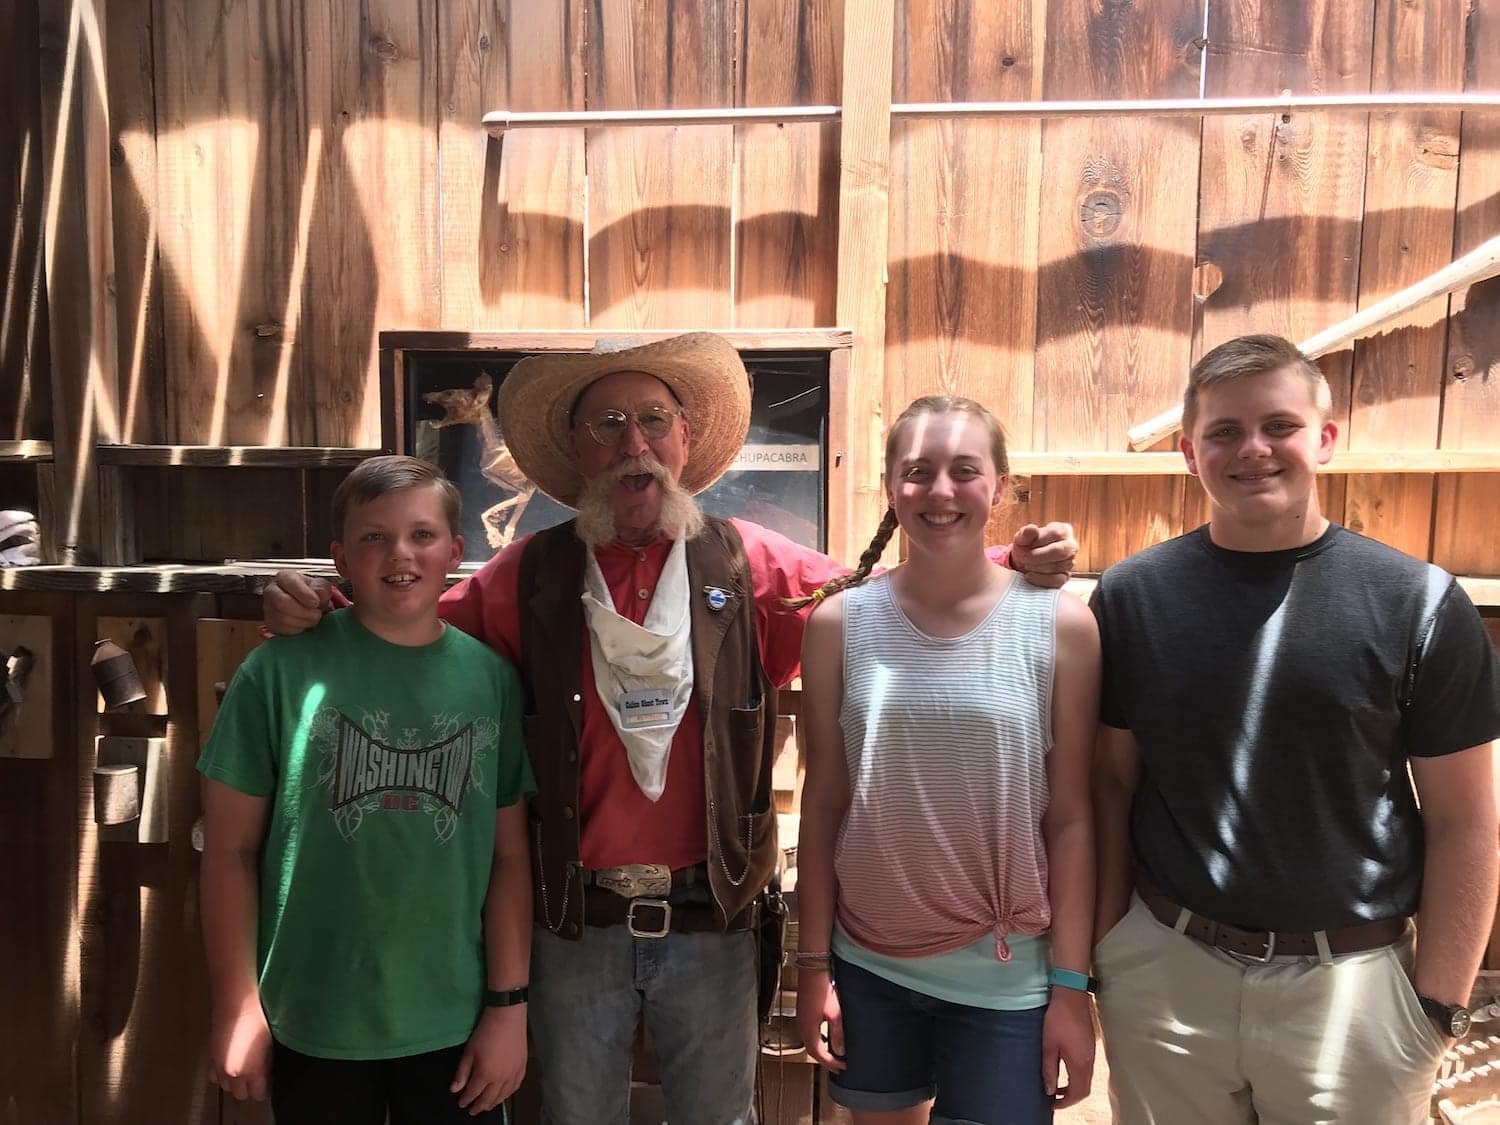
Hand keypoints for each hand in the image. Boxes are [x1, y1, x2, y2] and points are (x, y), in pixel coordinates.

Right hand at [208, 1001, 271, 1101]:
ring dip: (235, 1083)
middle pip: (241, 1095)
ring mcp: (220, 1067)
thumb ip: (267, 1065)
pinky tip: (231, 1064)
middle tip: (257, 1078)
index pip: (258, 1094)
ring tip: (244, 1070)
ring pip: (227, 1087)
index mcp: (251, 1071)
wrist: (236, 1005)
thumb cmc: (256, 1019)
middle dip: (250, 1089)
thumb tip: (268, 1074)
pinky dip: (222, 1075)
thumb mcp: (269, 1045)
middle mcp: (233, 1073)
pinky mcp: (211, 1059)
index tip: (269, 1084)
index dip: (265, 1090)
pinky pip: (215, 1077)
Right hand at [264, 570, 332, 635]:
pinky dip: (297, 629)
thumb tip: (320, 593)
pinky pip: (282, 630)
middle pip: (282, 602)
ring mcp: (268, 607)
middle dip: (303, 611)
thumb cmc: (310, 591)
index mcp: (284, 577)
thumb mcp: (319, 585)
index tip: (316, 602)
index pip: (290, 583)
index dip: (304, 594)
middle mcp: (272, 590)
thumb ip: (321, 587)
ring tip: (313, 619)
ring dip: (303, 622)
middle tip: (317, 614)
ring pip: (282, 618)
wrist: (304, 604)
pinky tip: (304, 624)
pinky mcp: (270, 623)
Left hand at [451, 1005, 526, 1114]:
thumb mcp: (469, 1052)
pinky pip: (515, 1087)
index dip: (466, 1100)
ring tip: (487, 1106)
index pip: (473, 1093)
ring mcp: (513, 1074)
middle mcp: (500, 1079)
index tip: (461, 1104)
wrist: (507, 1017)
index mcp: (485, 1074)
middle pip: (489, 1098)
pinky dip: (508, 1094)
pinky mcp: (522, 1067)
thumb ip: (462, 1073)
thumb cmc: (485, 1033)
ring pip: (503, 1096)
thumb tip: (454, 1090)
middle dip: (479, 1106)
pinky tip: (504, 1095)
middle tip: (472, 1111)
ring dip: (493, 1103)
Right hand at [795, 969, 845, 1072]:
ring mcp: (802, 1020)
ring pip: (810, 1043)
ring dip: (821, 1051)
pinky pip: (809, 1034)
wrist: (812, 970)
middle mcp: (802, 1027)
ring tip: (834, 1055)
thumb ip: (837, 1034)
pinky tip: (826, 1037)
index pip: (819, 1055)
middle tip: (838, 1067)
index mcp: (808, 1030)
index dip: (831, 1063)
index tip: (842, 1068)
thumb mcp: (835, 1014)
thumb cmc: (822, 989)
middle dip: (825, 1060)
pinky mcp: (804, 1013)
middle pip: (813, 1051)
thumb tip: (840, 1051)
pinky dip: (818, 1041)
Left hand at [1010, 522, 1078, 588]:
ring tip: (1024, 565)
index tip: (1021, 547)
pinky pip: (1057, 580)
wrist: (1025, 561)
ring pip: (1057, 566)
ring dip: (1036, 567)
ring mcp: (1070, 562)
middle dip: (1036, 556)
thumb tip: (1031, 529)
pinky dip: (1040, 579)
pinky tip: (1029, 575)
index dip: (1036, 541)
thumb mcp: (1023, 537)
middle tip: (1022, 558)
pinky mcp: (1066, 577)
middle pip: (1058, 551)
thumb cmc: (1027, 546)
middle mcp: (1071, 546)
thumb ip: (1026, 533)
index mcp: (1064, 530)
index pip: (1054, 534)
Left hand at [1042, 988, 1094, 1108]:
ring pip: (1086, 1078)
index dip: (1065, 1102)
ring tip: (1057, 1085)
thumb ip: (1049, 1069)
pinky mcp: (1090, 1045)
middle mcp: (1089, 1061)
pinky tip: (1064, 1068)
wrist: (1071, 996)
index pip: (1077, 1093)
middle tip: (1054, 1098)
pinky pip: (1086, 1068)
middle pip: (1084, 1089)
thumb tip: (1050, 1090)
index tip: (1053, 1104)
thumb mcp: (1049, 1045)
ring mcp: (1091, 1053)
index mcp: (1080, 1064)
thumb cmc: (1058, 1019)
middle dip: (1070, 1097)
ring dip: (1073, 1086)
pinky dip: (1076, 1075)